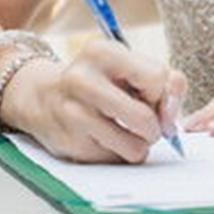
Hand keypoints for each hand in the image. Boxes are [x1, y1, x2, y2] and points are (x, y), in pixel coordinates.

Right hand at [0, 38, 186, 163]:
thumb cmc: (98, 81)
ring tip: (125, 131)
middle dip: (154, 127)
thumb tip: (171, 117)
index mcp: (100, 52)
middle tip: (143, 121)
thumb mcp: (128, 66)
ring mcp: (73, 114)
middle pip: (145, 119)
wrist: (43, 98)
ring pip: (135, 148)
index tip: (148, 94)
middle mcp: (82, 80)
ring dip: (139, 145)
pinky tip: (104, 138)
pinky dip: (119, 153)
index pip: (156, 78)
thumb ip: (165, 82)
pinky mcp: (71, 144)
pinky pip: (117, 161)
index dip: (160, 92)